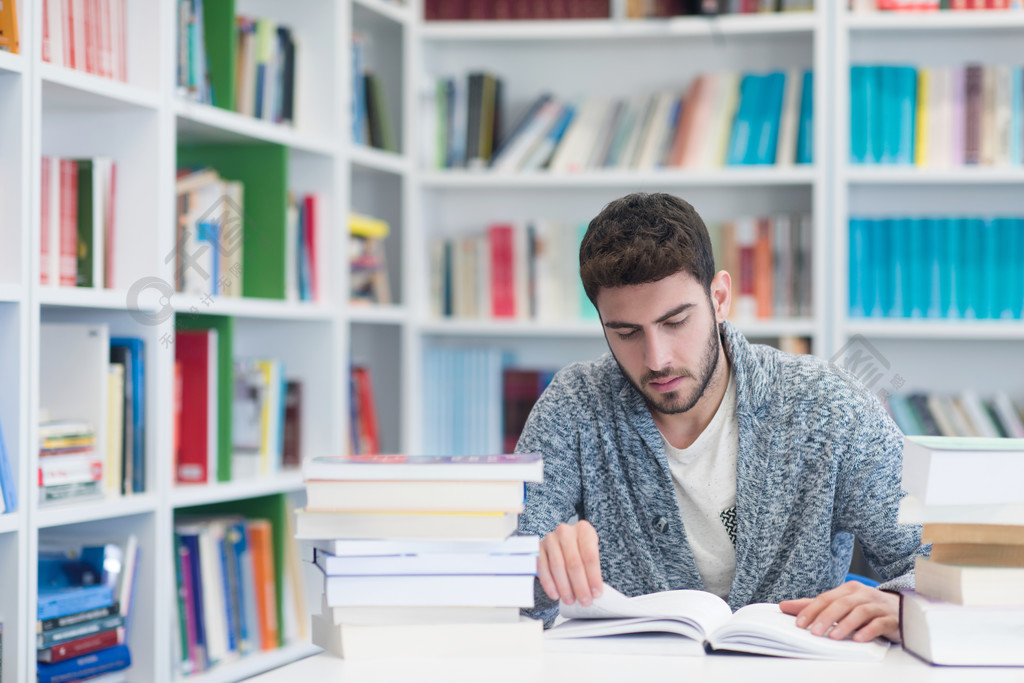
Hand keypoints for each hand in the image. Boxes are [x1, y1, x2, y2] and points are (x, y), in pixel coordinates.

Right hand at [538, 520, 602, 606]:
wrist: (562, 541)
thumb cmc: (580, 549)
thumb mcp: (590, 552)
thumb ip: (593, 569)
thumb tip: (594, 592)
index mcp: (584, 530)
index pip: (590, 556)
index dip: (594, 577)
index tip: (596, 593)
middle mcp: (566, 531)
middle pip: (573, 562)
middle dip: (580, 585)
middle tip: (584, 600)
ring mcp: (550, 539)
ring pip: (558, 566)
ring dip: (565, 587)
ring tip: (570, 600)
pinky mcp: (538, 548)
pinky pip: (543, 568)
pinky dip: (549, 584)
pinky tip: (555, 594)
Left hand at [779, 581, 900, 642]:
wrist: (901, 609)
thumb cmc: (866, 607)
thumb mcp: (840, 604)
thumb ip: (814, 606)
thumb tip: (784, 606)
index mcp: (849, 589)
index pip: (826, 598)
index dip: (812, 610)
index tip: (799, 624)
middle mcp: (863, 594)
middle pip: (842, 603)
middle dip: (826, 618)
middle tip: (813, 632)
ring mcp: (878, 606)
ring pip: (860, 612)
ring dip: (845, 624)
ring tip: (833, 637)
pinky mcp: (892, 619)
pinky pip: (880, 623)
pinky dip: (868, 630)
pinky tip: (858, 640)